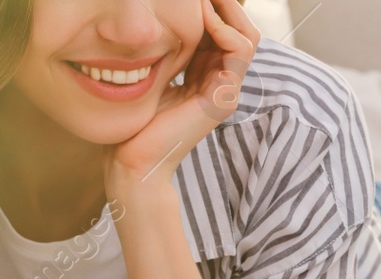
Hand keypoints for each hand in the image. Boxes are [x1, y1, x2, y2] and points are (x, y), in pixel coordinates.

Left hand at [107, 0, 261, 185]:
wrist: (133, 161)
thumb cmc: (135, 122)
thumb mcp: (154, 73)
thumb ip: (168, 49)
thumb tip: (168, 15)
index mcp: (207, 75)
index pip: (225, 31)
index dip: (213, 8)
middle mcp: (222, 82)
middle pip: (242, 30)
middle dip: (225, 4)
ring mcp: (226, 90)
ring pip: (247, 36)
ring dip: (226, 11)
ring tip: (201, 0)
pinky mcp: (223, 97)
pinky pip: (238, 51)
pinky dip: (223, 28)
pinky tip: (201, 19)